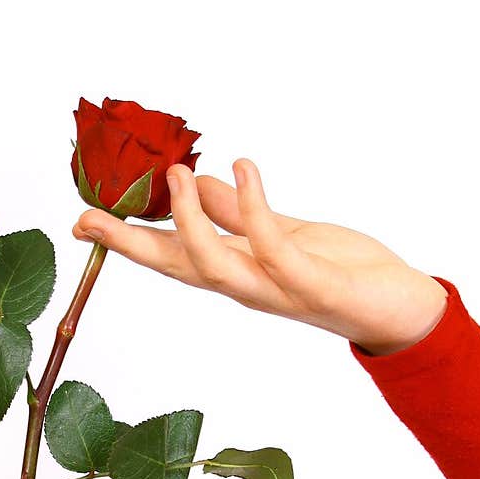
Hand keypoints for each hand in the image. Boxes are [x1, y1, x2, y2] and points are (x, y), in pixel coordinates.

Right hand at [73, 159, 447, 355]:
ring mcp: (275, 289)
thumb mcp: (282, 233)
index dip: (126, 240)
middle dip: (131, 244)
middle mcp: (245, 286)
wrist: (397, 309)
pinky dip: (255, 209)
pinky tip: (245, 169)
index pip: (170, 255)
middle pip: (176, 267)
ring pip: (215, 266)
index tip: (82, 222)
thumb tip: (202, 182)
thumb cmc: (341, 270)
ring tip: (176, 174)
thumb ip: (238, 214)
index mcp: (235, 271)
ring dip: (189, 223)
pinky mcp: (310, 285)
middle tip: (89, 217)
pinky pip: (275, 248)